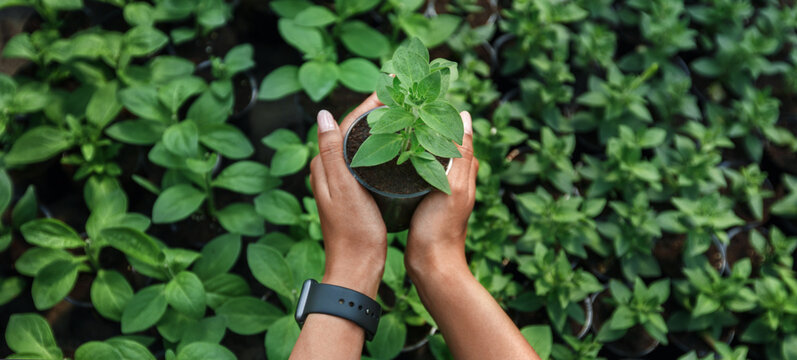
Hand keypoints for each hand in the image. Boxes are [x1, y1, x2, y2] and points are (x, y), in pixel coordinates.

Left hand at [310, 94, 385, 296]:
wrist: (357, 267)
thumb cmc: (353, 230)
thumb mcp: (343, 188)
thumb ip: (331, 151)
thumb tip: (322, 114)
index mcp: (324, 166)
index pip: (345, 123)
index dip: (367, 105)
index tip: (390, 88)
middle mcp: (330, 171)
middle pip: (354, 131)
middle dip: (377, 113)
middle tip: (403, 97)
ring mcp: (344, 182)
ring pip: (363, 145)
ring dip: (382, 129)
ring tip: (406, 114)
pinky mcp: (357, 192)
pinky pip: (371, 161)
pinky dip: (385, 149)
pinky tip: (401, 146)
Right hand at [405, 111, 477, 280]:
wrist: (431, 265)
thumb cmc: (441, 228)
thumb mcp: (454, 187)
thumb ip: (461, 153)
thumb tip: (465, 115)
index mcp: (463, 170)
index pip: (453, 131)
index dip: (438, 113)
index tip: (418, 98)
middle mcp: (452, 176)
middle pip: (436, 140)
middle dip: (420, 124)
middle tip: (397, 107)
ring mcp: (436, 188)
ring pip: (423, 154)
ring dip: (410, 140)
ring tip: (388, 124)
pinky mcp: (420, 198)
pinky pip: (413, 171)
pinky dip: (403, 159)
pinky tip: (386, 155)